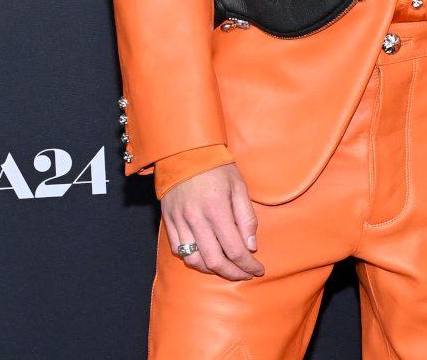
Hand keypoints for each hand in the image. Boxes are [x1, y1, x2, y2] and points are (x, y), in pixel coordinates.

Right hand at [160, 163, 263, 279]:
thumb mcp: (239, 186)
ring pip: (195, 260)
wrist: (185, 152)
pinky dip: (194, 260)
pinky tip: (206, 258)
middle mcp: (196, 219)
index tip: (258, 270)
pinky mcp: (169, 222)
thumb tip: (251, 246)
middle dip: (233, 273)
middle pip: (215, 261)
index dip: (248, 265)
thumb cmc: (217, 167)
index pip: (235, 249)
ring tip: (227, 269)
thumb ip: (246, 217)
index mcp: (217, 209)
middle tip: (246, 274)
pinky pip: (179, 250)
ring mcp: (180, 222)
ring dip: (213, 270)